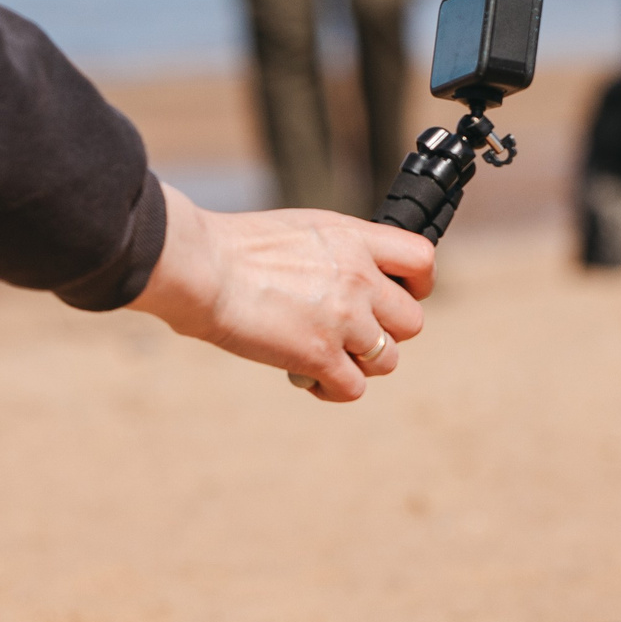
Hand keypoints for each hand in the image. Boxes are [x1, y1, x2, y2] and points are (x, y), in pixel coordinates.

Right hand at [130, 184, 434, 401]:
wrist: (198, 267)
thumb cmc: (233, 248)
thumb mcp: (302, 231)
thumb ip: (339, 253)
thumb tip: (356, 278)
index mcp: (355, 239)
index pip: (421, 260)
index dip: (417, 285)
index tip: (399, 295)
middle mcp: (360, 278)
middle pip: (411, 322)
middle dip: (385, 333)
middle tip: (350, 334)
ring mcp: (343, 318)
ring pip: (388, 360)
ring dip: (360, 365)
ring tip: (326, 357)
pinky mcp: (319, 355)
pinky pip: (353, 388)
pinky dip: (333, 390)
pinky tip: (308, 378)